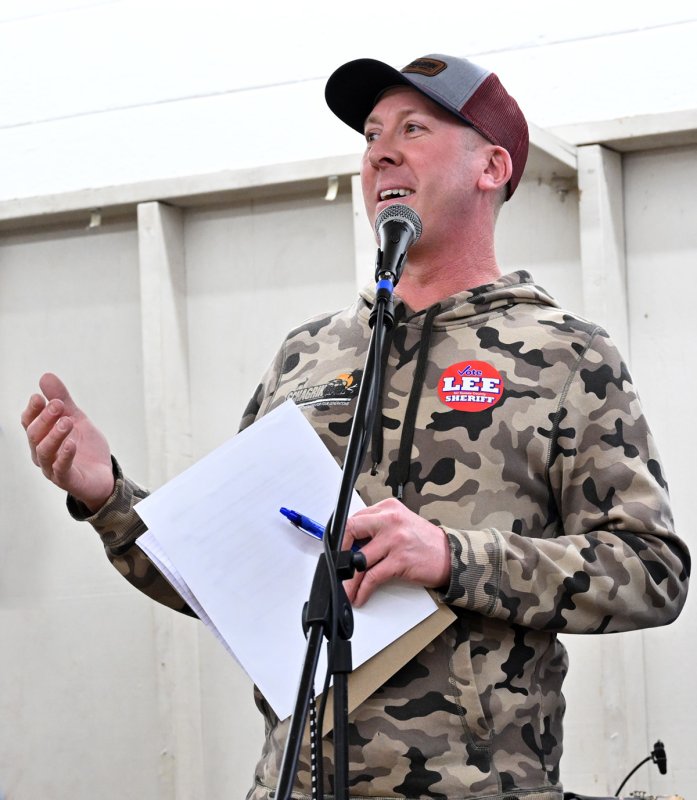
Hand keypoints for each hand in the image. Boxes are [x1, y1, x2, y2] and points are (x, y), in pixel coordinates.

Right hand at [21, 373, 114, 512]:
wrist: (104, 475)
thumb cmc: (86, 448)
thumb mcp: (77, 419)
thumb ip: (63, 401)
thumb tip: (46, 376)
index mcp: (42, 438)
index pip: (29, 423)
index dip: (32, 410)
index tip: (39, 397)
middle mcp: (42, 454)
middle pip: (35, 435)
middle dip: (45, 418)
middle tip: (59, 404)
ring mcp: (52, 469)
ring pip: (45, 451)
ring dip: (55, 435)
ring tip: (67, 421)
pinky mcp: (67, 480)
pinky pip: (61, 468)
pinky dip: (65, 455)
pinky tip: (72, 443)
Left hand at [342, 498, 450, 606]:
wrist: (451, 555)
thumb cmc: (424, 541)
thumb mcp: (400, 524)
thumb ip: (377, 528)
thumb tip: (351, 545)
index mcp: (388, 508)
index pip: (355, 518)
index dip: (342, 536)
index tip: (337, 550)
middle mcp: (390, 520)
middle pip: (352, 530)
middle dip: (339, 552)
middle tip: (336, 567)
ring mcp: (395, 539)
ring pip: (360, 559)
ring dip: (349, 579)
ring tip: (346, 589)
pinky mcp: (400, 559)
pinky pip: (373, 576)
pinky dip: (363, 589)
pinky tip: (360, 595)